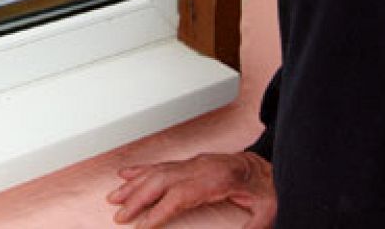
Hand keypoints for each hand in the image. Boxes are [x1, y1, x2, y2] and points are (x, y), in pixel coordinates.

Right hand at [107, 151, 276, 227]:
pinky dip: (142, 170)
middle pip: (160, 182)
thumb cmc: (267, 187)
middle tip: (119, 215)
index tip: (140, 226)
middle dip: (136, 199)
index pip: (178, 197)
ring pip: (157, 172)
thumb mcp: (266, 210)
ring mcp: (193, 163)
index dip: (157, 212)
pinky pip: (162, 165)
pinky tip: (127, 174)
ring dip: (133, 185)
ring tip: (115, 198)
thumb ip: (253, 227)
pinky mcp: (192, 162)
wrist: (269, 164)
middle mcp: (199, 168)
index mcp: (214, 180)